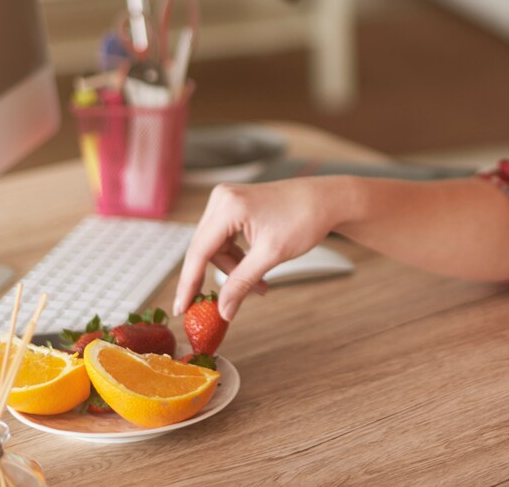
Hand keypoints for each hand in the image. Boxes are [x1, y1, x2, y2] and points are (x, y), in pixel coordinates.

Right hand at [173, 177, 349, 320]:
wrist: (327, 200)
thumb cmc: (305, 218)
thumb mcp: (271, 255)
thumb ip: (242, 283)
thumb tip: (223, 310)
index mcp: (227, 206)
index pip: (198, 252)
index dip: (189, 284)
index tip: (181, 309)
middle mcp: (222, 199)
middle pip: (205, 249)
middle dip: (219, 278)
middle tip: (221, 306)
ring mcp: (227, 200)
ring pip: (216, 247)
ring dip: (233, 270)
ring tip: (259, 286)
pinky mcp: (235, 206)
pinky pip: (226, 239)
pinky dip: (238, 258)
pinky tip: (256, 271)